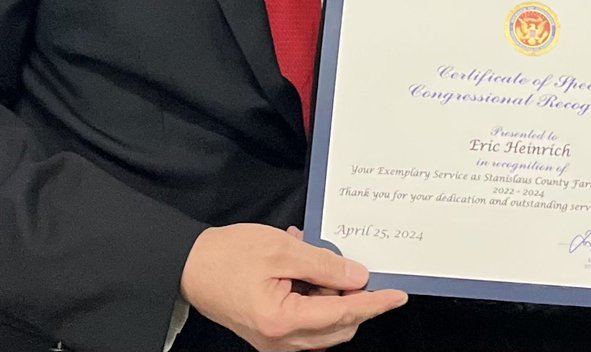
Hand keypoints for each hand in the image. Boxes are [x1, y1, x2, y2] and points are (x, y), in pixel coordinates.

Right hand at [180, 223, 407, 349]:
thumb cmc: (231, 255)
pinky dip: (317, 298)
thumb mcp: (283, 249)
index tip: (398, 295)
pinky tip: (308, 268)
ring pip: (324, 327)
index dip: (374, 303)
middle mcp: (278, 340)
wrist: (191, 266)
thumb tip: (359, 278)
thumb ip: (324, 265)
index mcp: (281, 321)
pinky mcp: (270, 333)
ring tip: (322, 259)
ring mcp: (273, 340)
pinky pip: (307, 322)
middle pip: (337, 328)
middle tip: (362, 267)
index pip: (342, 315)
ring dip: (335, 297)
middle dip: (357, 301)